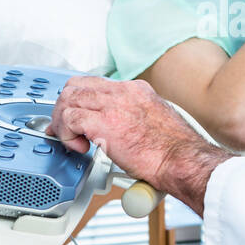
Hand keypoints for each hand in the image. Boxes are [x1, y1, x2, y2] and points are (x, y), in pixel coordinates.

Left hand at [48, 76, 233, 215]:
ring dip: (62, 122)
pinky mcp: (103, 122)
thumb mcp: (155, 121)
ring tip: (72, 141)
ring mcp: (113, 104)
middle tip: (64, 129)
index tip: (75, 117)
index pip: (95, 84)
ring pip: (68, 99)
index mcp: (136, 90)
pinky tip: (79, 147)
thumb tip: (119, 130)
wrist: (182, 160)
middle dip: (64, 108)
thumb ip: (135, 118)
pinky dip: (66, 134)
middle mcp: (123, 92)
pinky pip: (69, 119)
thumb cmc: (174, 151)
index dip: (79, 101)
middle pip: (76, 86)